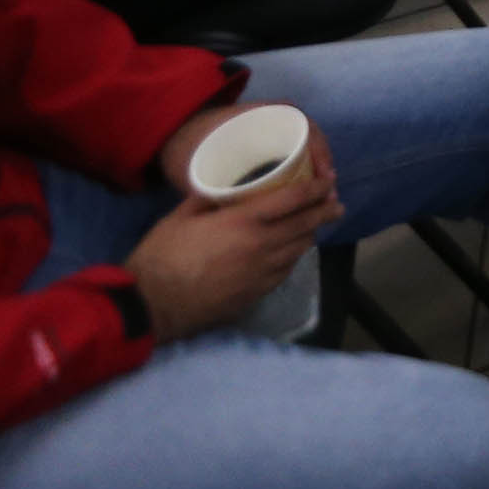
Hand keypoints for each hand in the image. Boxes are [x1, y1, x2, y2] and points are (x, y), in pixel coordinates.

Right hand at [126, 133, 337, 341]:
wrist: (151, 306)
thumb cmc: (161, 256)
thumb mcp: (181, 216)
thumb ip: (209, 198)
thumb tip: (225, 187)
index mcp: (244, 222)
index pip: (293, 201)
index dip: (316, 190)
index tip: (329, 182)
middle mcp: (262, 247)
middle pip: (305, 226)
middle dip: (325, 212)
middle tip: (337, 205)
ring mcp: (262, 274)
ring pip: (299, 250)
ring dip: (311, 235)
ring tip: (316, 226)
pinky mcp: (256, 294)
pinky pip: (285, 271)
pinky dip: (293, 258)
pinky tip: (291, 253)